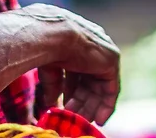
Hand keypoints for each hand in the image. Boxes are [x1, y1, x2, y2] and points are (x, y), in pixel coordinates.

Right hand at [0, 5, 120, 124]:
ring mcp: (94, 41)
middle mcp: (76, 31)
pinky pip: (110, 83)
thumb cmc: (7, 47)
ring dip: (87, 102)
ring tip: (77, 122)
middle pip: (80, 69)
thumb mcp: (9, 59)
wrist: (33, 35)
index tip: (53, 105)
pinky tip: (96, 119)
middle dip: (74, 96)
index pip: (62, 60)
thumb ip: (7, 68)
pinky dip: (105, 102)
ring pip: (95, 78)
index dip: (58, 85)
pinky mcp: (107, 55)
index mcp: (53, 27)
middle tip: (66, 117)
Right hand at [15, 5, 119, 123]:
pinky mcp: (111, 61)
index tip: (65, 107)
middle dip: (81, 101)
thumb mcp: (48, 69)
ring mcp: (103, 53)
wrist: (52, 35)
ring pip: (100, 87)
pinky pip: (112, 88)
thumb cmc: (43, 47)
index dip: (72, 91)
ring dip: (91, 106)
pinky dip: (107, 105)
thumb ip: (53, 84)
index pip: (78, 72)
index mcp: (77, 43)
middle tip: (73, 117)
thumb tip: (51, 103)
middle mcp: (93, 46)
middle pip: (90, 81)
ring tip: (81, 121)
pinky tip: (99, 119)